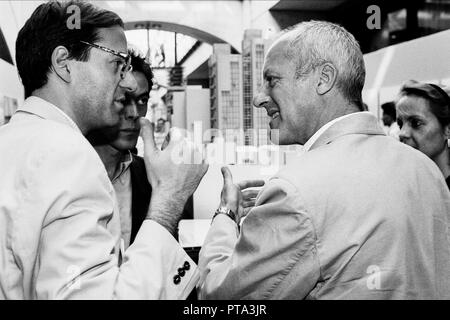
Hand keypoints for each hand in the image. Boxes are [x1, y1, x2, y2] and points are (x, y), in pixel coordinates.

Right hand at [140, 118, 207, 234]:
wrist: (170, 196)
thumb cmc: (159, 177)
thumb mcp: (150, 154)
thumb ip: (147, 134)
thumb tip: (143, 119)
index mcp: (179, 140)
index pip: (174, 132)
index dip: (168, 142)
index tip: (165, 153)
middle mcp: (192, 146)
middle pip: (184, 139)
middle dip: (177, 146)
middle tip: (170, 161)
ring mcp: (200, 156)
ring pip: (192, 146)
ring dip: (186, 152)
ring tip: (178, 166)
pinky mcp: (205, 165)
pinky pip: (201, 156)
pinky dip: (194, 160)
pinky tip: (186, 168)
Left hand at [220, 166, 264, 222]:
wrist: (228, 215)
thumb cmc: (228, 200)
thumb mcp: (228, 185)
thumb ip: (227, 176)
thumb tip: (223, 167)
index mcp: (234, 189)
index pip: (245, 184)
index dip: (254, 182)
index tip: (262, 182)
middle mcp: (236, 197)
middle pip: (249, 193)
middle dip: (256, 192)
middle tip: (264, 192)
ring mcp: (238, 205)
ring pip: (249, 201)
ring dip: (256, 200)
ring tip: (263, 199)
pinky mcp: (240, 212)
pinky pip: (249, 209)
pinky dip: (253, 208)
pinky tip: (258, 207)